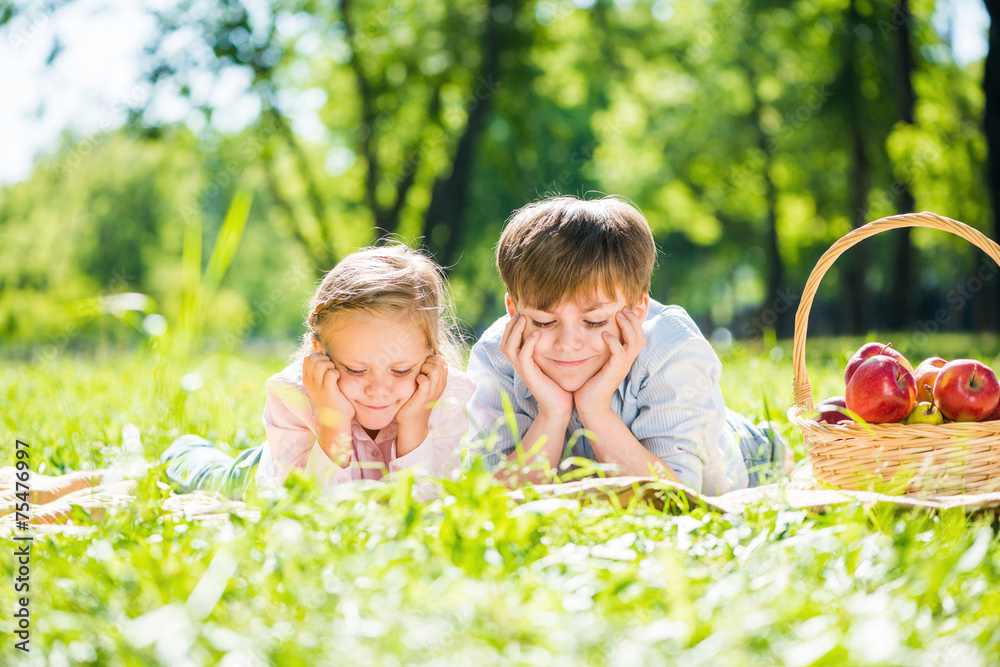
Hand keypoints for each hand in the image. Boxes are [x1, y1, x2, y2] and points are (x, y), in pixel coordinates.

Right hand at [302, 353, 354, 463]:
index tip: (327, 365)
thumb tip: (325, 354)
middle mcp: (309, 382)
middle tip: (332, 369)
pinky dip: (337, 373)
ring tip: (335, 374)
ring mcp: (317, 387)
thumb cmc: (333, 398)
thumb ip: (321, 370)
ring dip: (331, 365)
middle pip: (314, 358)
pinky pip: (330, 374)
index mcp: (307, 379)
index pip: (308, 358)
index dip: (320, 356)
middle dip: (326, 359)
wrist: (336, 419)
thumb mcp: (322, 383)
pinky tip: (338, 380)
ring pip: (321, 364)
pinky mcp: (327, 391)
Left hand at [395, 353, 447, 454]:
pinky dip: (419, 378)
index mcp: (441, 381)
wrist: (412, 421)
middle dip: (429, 360)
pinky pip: (425, 381)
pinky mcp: (424, 396)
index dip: (433, 358)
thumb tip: (421, 357)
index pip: (443, 361)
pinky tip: (415, 382)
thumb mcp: (424, 385)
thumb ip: (426, 373)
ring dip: (425, 368)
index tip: (423, 363)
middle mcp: (440, 385)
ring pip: (435, 370)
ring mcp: (433, 391)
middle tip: (420, 368)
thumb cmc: (414, 400)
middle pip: (441, 362)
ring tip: (419, 374)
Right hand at [500, 313, 572, 417]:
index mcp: (523, 360)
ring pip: (508, 346)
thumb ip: (551, 348)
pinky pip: (523, 356)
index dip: (511, 322)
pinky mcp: (529, 375)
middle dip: (510, 323)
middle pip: (504, 340)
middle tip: (519, 309)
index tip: (517, 306)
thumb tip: (558, 332)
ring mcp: (523, 370)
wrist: (560, 408)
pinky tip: (537, 333)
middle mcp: (520, 364)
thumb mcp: (553, 362)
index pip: (510, 338)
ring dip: (515, 331)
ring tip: (523, 317)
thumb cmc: (559, 385)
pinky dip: (528, 343)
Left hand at [574, 307, 644, 421]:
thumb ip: (601, 349)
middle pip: (641, 337)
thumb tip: (594, 332)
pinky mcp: (613, 372)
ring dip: (627, 327)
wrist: (590, 406)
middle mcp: (627, 362)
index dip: (634, 322)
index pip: (638, 336)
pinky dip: (614, 342)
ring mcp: (622, 367)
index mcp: (625, 358)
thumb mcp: (598, 362)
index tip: (623, 309)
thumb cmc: (591, 384)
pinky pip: (620, 354)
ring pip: (634, 343)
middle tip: (623, 308)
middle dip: (633, 320)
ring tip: (617, 315)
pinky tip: (605, 334)